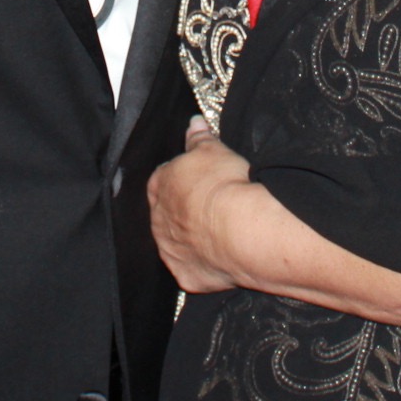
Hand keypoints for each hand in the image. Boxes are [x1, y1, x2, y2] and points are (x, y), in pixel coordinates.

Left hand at [148, 118, 255, 295]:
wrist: (242, 229)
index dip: (183, 179)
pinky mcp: (187, 276)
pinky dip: (205, 265)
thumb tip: (193, 123)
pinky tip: (222, 259)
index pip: (164, 179)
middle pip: (168, 214)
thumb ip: (199, 138)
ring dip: (193, 240)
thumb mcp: (213, 150)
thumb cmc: (226, 185)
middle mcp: (158, 220)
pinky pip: (193, 270)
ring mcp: (170, 251)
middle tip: (214, 208)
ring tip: (221, 234)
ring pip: (178, 244)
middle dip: (186, 211)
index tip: (201, 181)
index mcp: (160, 185)